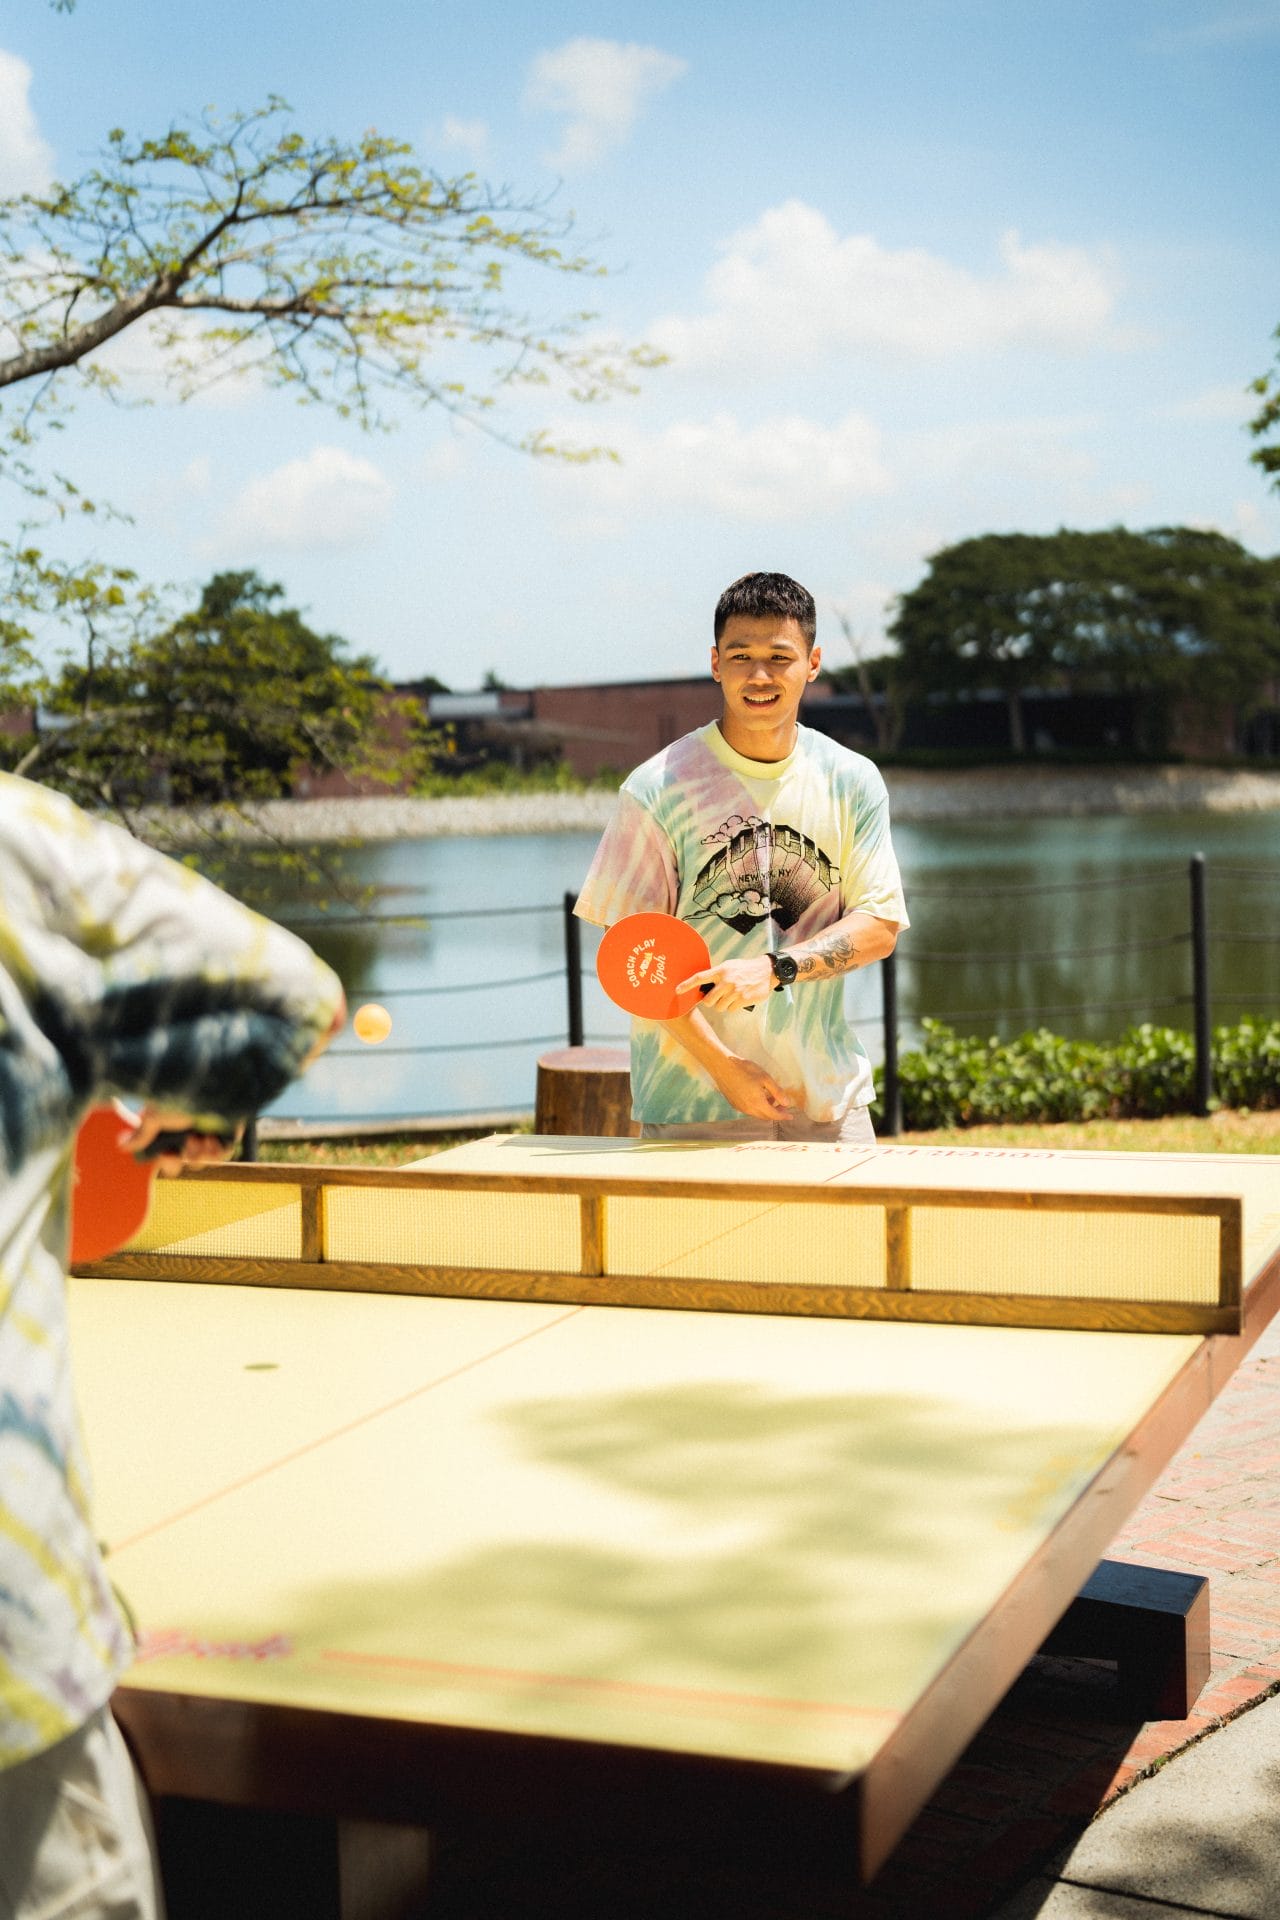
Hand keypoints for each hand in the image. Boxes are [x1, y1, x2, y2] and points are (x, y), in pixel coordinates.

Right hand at [123, 1105, 241, 1175]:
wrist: (211, 1081)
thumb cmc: (181, 1095)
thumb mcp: (156, 1114)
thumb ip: (142, 1132)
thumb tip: (121, 1145)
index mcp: (174, 1128)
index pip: (170, 1158)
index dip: (169, 1162)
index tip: (168, 1155)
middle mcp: (192, 1131)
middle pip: (190, 1162)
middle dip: (188, 1156)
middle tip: (190, 1141)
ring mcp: (212, 1131)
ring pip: (207, 1160)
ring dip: (202, 1153)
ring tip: (203, 1138)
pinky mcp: (230, 1130)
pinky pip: (224, 1153)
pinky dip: (218, 1150)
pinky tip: (213, 1138)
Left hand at [677, 955, 773, 1013]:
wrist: (767, 971)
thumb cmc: (745, 969)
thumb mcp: (729, 967)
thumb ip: (717, 975)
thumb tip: (702, 987)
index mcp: (721, 971)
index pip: (700, 977)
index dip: (687, 985)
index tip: (677, 991)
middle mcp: (726, 981)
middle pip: (708, 1000)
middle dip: (710, 1002)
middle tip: (717, 997)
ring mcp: (735, 991)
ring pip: (719, 1007)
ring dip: (723, 1005)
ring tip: (732, 996)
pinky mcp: (743, 1000)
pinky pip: (731, 1010)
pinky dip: (734, 1007)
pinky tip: (740, 999)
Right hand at [711, 1057, 798, 1121]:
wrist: (723, 1067)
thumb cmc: (745, 1069)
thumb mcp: (765, 1078)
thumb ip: (777, 1092)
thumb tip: (787, 1103)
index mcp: (757, 1103)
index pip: (773, 1115)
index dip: (783, 1116)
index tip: (791, 1116)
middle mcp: (748, 1109)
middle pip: (765, 1116)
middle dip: (776, 1113)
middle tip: (783, 1106)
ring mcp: (740, 1107)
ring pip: (757, 1113)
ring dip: (766, 1109)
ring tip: (772, 1099)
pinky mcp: (734, 1104)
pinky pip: (749, 1110)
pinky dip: (757, 1107)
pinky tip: (759, 1096)